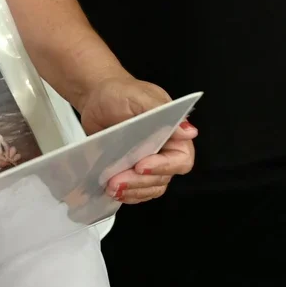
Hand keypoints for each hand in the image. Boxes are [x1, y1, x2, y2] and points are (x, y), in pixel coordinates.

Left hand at [79, 75, 196, 204]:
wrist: (97, 97)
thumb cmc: (121, 93)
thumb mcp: (141, 97)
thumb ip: (162, 112)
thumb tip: (188, 131)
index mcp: (174, 134)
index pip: (180, 159)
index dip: (163, 166)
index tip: (141, 166)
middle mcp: (163, 152)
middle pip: (162, 178)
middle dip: (139, 182)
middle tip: (117, 180)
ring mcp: (146, 164)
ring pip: (149, 188)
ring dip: (131, 191)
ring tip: (111, 187)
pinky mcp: (129, 171)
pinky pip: (134, 190)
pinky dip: (125, 193)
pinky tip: (110, 190)